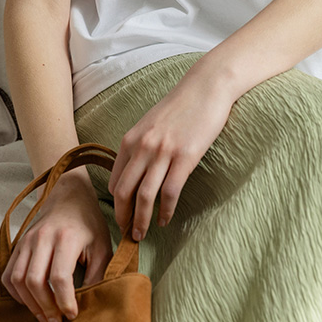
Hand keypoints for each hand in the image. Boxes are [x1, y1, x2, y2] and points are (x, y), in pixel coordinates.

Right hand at [1, 170, 111, 321]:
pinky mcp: (18, 244)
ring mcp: (27, 240)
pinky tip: (30, 301)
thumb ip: (97, 273)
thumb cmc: (88, 223)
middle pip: (35, 281)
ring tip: (44, 316)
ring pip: (18, 279)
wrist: (69, 197)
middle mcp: (43, 237)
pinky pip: (8, 274)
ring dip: (29, 303)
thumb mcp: (102, 245)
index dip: (65, 301)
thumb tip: (88, 301)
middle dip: (45, 307)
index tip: (72, 314)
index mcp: (67, 237)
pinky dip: (15, 293)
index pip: (60, 277)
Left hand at [108, 70, 233, 240]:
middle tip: (127, 235)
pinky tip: (165, 219)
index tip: (121, 217)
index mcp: (131, 138)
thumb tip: (134, 174)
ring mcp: (164, 152)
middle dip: (123, 218)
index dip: (116, 203)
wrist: (206, 86)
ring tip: (142, 235)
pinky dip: (165, 211)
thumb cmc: (181, 105)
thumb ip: (140, 146)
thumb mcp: (151, 123)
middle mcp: (143, 146)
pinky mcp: (185, 156)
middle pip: (124, 192)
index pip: (115, 180)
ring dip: (141, 221)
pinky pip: (170, 192)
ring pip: (144, 196)